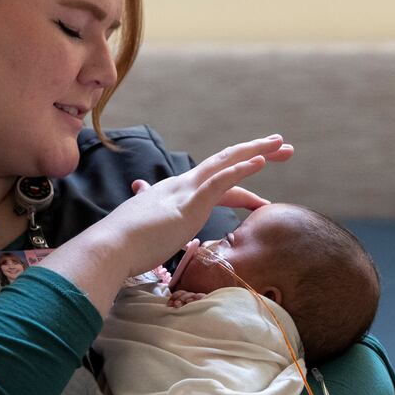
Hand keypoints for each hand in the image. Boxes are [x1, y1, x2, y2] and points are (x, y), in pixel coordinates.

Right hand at [37, 135, 291, 314]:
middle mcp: (182, 185)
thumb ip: (156, 229)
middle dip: (256, 152)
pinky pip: (220, 180)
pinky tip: (261, 161)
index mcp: (175, 194)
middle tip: (283, 147)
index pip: (215, 184)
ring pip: (227, 163)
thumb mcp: (149, 235)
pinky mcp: (189, 203)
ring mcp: (186, 192)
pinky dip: (242, 169)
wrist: (110, 249)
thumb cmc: (126, 248)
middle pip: (225, 163)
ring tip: (281, 145)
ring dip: (257, 151)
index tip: (262, 197)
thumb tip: (156, 235)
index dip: (241, 183)